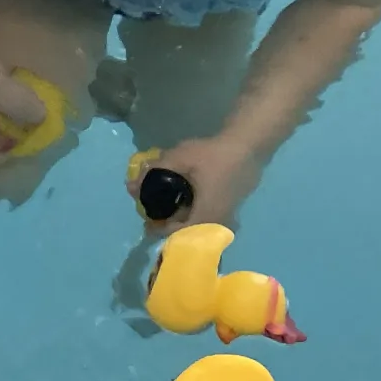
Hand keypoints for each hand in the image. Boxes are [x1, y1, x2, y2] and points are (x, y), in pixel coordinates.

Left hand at [128, 134, 258, 227]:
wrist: (248, 144)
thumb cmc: (214, 155)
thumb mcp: (180, 158)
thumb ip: (155, 170)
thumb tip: (131, 185)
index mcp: (206, 216)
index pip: (178, 235)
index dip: (159, 231)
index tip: (146, 224)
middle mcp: (218, 222)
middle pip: (188, 231)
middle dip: (168, 221)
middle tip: (153, 210)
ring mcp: (227, 215)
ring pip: (198, 222)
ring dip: (181, 214)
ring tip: (165, 201)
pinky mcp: (231, 205)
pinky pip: (207, 214)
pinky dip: (192, 209)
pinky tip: (184, 194)